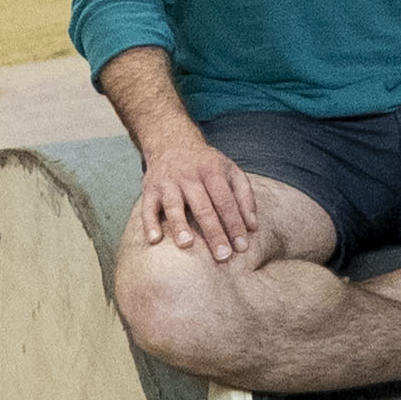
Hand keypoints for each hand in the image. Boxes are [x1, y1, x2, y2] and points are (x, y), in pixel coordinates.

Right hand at [132, 131, 261, 263]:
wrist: (172, 143)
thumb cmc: (207, 164)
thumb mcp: (231, 171)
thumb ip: (244, 196)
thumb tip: (253, 226)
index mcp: (213, 172)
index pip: (226, 202)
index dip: (235, 224)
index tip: (242, 247)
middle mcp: (189, 177)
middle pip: (203, 207)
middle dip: (214, 233)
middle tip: (222, 256)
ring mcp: (168, 183)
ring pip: (174, 206)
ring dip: (180, 226)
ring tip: (187, 245)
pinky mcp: (149, 189)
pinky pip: (147, 208)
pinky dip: (149, 223)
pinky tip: (155, 240)